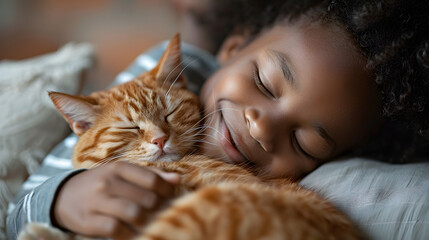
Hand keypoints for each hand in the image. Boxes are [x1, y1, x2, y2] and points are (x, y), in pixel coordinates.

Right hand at [52, 161, 179, 239]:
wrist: (63, 196)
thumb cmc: (102, 184)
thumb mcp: (122, 174)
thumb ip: (150, 176)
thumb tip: (177, 179)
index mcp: (119, 168)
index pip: (152, 179)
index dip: (167, 192)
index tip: (170, 199)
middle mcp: (108, 182)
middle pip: (146, 199)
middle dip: (159, 210)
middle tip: (164, 216)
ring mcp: (96, 201)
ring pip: (133, 213)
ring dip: (147, 223)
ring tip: (151, 225)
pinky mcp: (88, 220)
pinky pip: (115, 229)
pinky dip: (128, 235)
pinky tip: (133, 234)